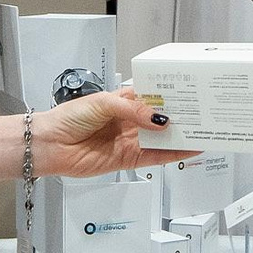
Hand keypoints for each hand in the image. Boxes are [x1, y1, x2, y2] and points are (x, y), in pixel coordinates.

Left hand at [32, 89, 195, 177]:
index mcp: (123, 101)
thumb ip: (133, 110)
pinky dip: (172, 155)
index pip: (152, 97)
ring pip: (161, 139)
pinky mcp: (127, 160)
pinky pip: (154, 157)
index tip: (189, 93)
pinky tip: (187, 150)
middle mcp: (128, 121)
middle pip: (160, 119)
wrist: (50, 144)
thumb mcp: (103, 103)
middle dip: (180, 117)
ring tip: (202, 131)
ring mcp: (129, 141)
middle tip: (202, 113)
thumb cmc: (68, 118)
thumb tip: (158, 120)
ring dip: (180, 136)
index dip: (170, 96)